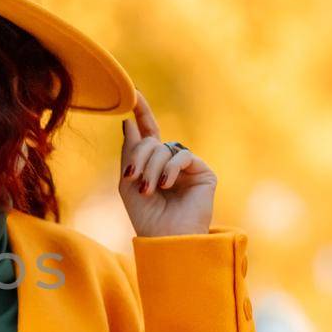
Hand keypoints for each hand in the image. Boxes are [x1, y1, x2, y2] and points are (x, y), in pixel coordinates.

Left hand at [120, 90, 216, 237]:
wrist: (165, 237)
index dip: (142, 112)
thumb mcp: (128, 182)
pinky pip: (182, 156)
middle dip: (139, 157)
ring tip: (149, 189)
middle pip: (151, 141)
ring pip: (164, 148)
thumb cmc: (145, 216)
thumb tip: (128, 122)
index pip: (148, 132)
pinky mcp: (203, 172)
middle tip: (133, 177)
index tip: (134, 94)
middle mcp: (171, 162)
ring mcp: (188, 167)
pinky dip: (170, 169)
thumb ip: (130, 152)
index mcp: (152, 163)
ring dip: (151, 167)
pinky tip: (164, 185)